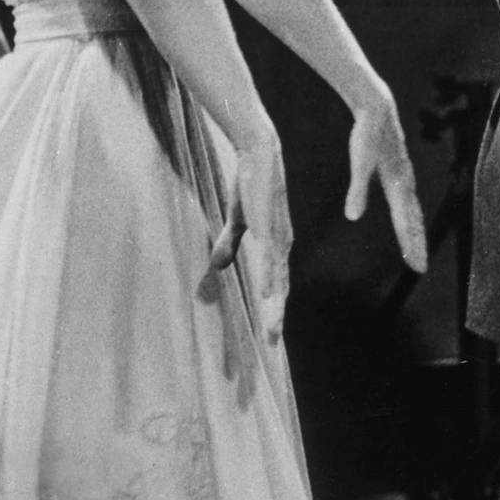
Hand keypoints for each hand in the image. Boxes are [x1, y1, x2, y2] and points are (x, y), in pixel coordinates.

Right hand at [203, 128, 292, 342]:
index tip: (268, 336)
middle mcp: (282, 247)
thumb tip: (218, 267)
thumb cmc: (251, 185)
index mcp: (276, 247)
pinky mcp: (268, 227)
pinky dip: (268, 278)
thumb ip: (229, 244)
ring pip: (277, 281)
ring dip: (275, 307)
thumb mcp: (238, 220)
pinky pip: (269, 259)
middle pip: (281, 290)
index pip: (276, 286)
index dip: (273, 310)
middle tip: (271, 345)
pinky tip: (266, 295)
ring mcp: (277, 238)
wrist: (259, 155)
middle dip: (275, 318)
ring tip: (271, 330)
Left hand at [345, 90, 427, 273]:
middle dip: (417, 244)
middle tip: (420, 267)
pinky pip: (408, 200)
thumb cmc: (367, 135)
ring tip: (416, 249)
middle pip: (414, 220)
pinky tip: (407, 218)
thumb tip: (352, 217)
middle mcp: (406, 183)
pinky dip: (411, 215)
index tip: (417, 265)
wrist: (378, 108)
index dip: (411, 244)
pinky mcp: (400, 171)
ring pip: (413, 210)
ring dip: (415, 231)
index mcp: (398, 185)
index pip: (406, 222)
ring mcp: (405, 176)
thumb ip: (357, 190)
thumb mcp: (359, 164)